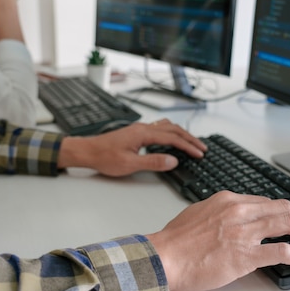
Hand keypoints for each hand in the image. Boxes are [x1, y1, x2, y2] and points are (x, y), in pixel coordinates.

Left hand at [57, 119, 206, 176]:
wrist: (87, 151)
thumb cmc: (104, 157)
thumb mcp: (130, 164)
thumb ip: (153, 162)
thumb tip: (173, 161)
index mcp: (143, 133)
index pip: (172, 138)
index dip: (188, 146)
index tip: (199, 153)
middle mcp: (143, 128)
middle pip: (173, 129)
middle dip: (189, 138)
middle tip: (202, 147)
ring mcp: (139, 129)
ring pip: (166, 127)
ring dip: (181, 134)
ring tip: (191, 142)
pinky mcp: (136, 132)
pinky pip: (159, 128)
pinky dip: (170, 133)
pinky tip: (171, 139)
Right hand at [146, 191, 289, 290]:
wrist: (163, 257)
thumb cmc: (175, 240)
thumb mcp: (199, 213)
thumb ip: (220, 213)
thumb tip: (232, 219)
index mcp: (228, 200)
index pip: (266, 202)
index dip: (283, 213)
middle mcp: (239, 211)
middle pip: (284, 208)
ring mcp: (244, 232)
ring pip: (289, 224)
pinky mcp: (246, 255)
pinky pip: (285, 252)